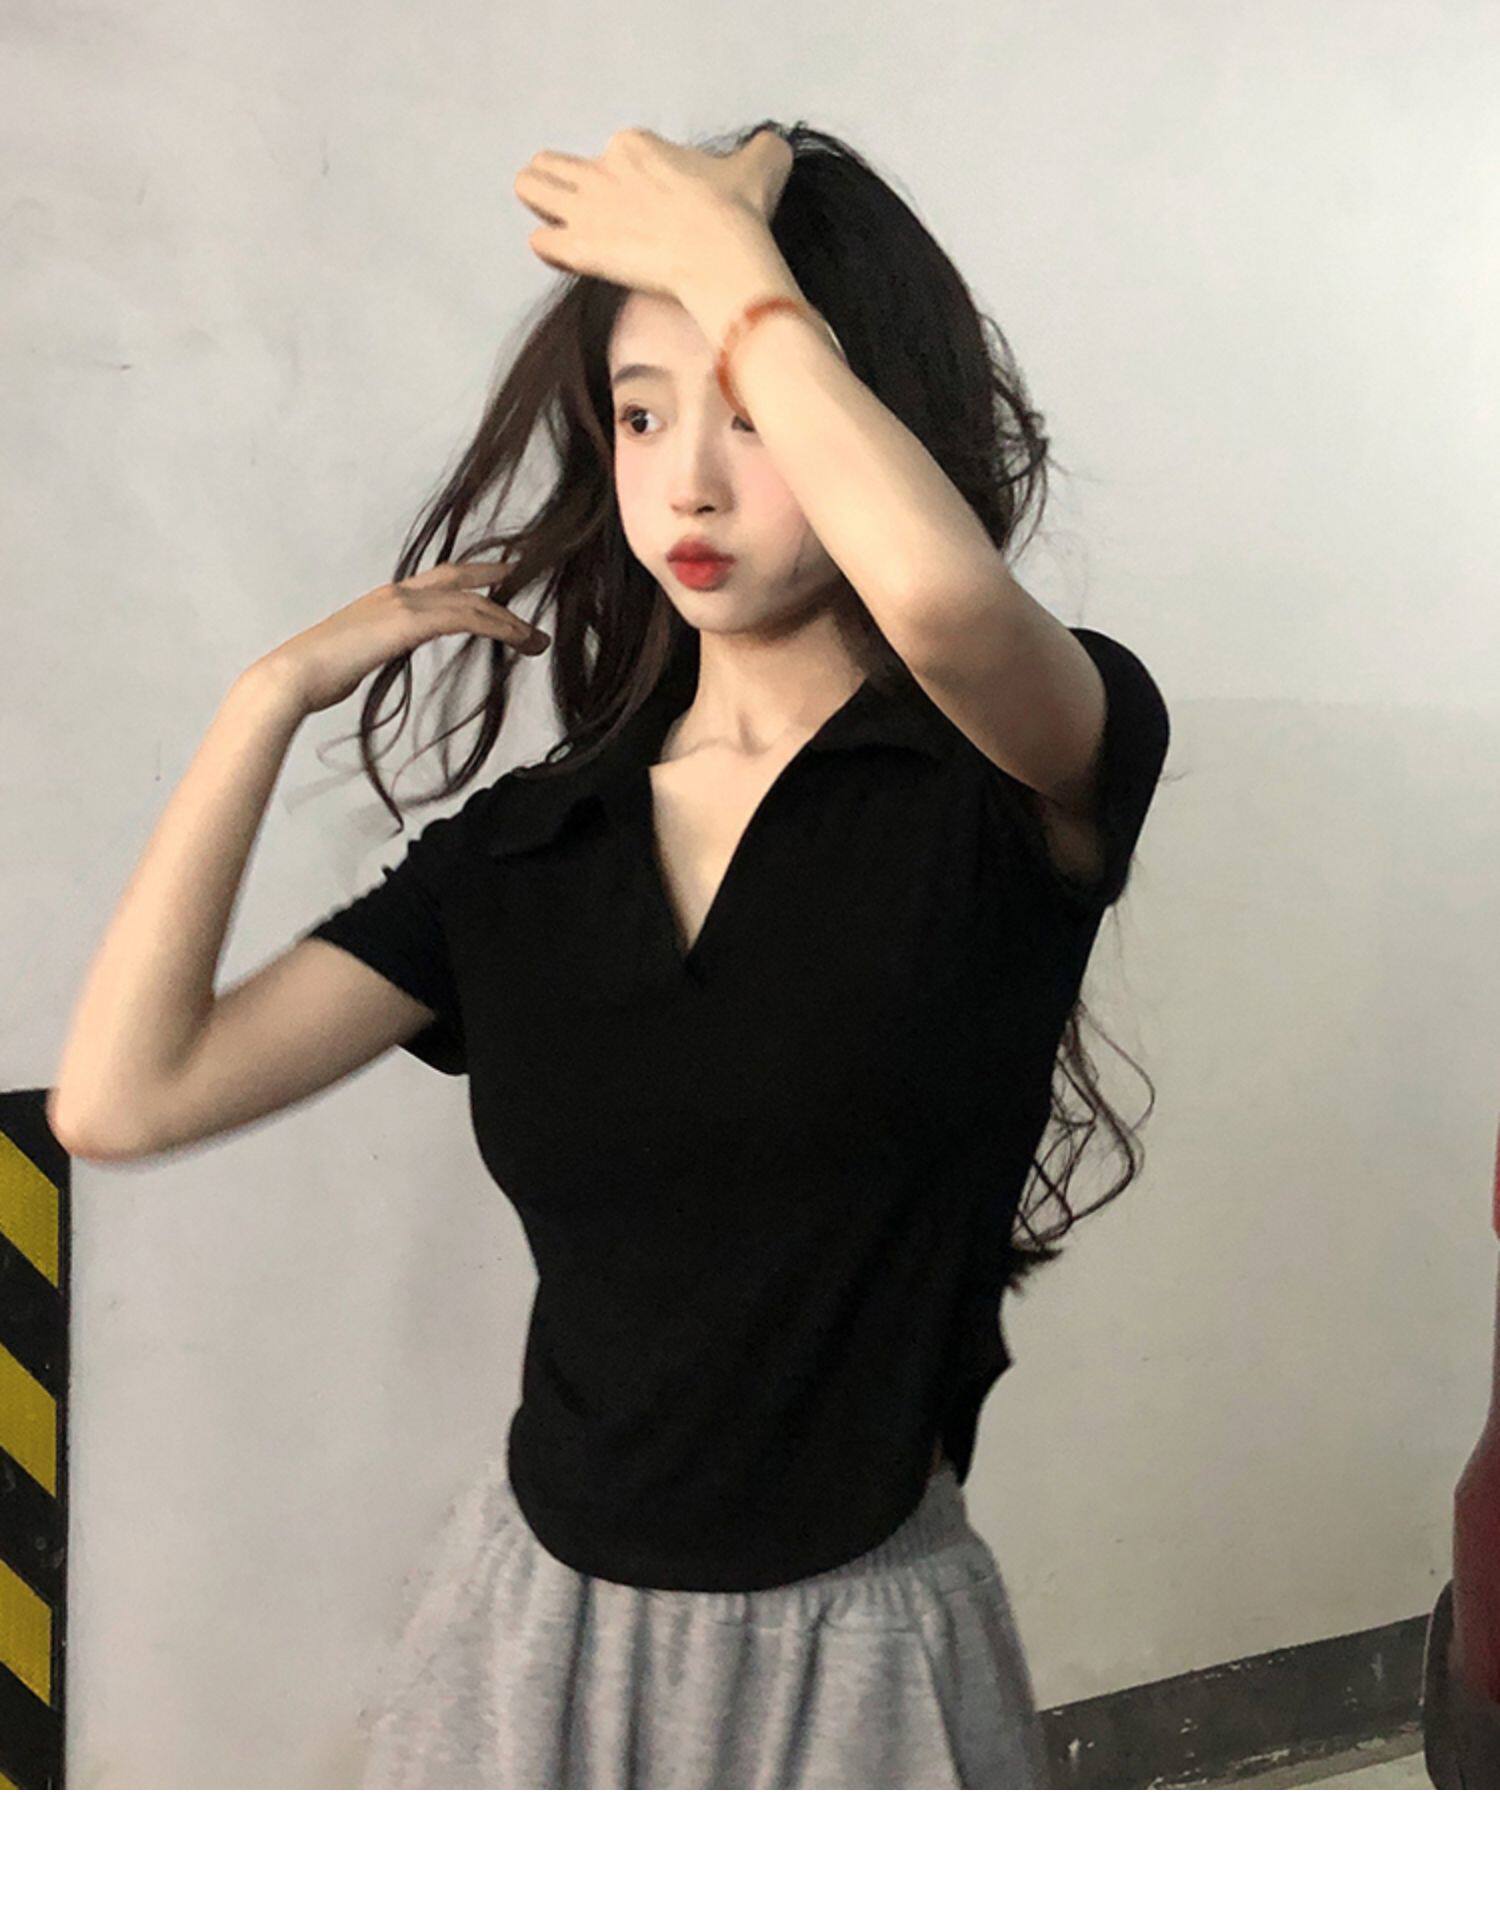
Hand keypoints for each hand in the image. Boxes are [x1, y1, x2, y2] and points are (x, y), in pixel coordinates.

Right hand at [263, 560, 549, 716]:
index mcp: (385, 598)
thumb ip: (379, 648)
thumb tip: (384, 654)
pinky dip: (498, 627)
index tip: (497, 577)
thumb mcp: (358, 655)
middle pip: (460, 577)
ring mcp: (403, 604)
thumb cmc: (317, 674)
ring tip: (537, 639)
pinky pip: (466, 618)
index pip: (438, 580)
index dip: (470, 575)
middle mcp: (398, 592)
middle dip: (496, 577)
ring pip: (472, 602)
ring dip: (510, 620)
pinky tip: (518, 639)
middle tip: (527, 579)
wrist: (294, 676)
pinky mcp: (409, 622)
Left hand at [513, 126, 793, 298]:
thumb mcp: (761, 164)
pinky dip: (548, 247)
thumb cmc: (739, 211)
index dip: (623, 179)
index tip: (645, 206)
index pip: (613, 154)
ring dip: (539, 202)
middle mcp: (604, 168)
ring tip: (557, 223)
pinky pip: (540, 240)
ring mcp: (587, 207)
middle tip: (583, 209)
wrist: (722, 255)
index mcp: (637, 146)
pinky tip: (568, 256)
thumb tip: (773, 149)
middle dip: (560, 181)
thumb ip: (762, 151)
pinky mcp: (579, 247)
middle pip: (555, 163)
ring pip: (531, 188)